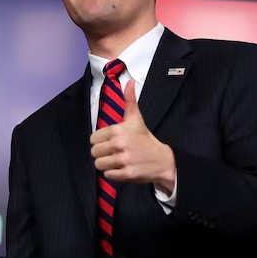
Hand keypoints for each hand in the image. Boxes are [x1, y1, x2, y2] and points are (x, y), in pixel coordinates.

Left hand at [90, 79, 175, 193]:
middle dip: (102, 154)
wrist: (163, 160)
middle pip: (94, 152)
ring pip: (99, 164)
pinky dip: (113, 174)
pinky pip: (108, 175)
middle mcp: (119, 144)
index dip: (100, 141)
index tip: (111, 142)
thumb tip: (128, 81)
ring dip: (106, 165)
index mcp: (117, 130)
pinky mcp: (127, 174)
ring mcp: (123, 160)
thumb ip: (129, 100)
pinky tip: (123, 168)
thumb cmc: (145, 138)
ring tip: (117, 161)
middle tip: (114, 153)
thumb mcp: (136, 119)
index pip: (93, 139)